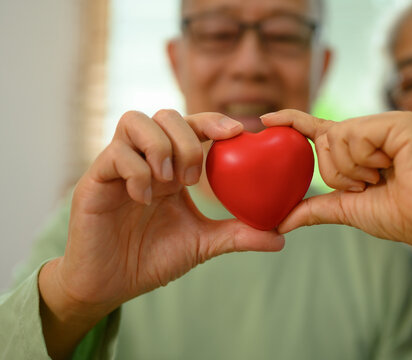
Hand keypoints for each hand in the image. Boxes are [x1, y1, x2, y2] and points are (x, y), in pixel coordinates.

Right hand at [39, 110, 283, 358]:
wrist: (111, 284)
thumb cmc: (154, 258)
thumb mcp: (203, 244)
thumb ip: (238, 235)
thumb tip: (281, 239)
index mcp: (174, 167)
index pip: (194, 126)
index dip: (215, 121)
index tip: (239, 132)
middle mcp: (147, 158)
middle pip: (166, 114)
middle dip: (186, 138)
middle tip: (193, 177)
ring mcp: (119, 164)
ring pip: (135, 120)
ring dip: (160, 146)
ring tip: (169, 180)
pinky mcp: (96, 178)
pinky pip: (114, 153)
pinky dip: (135, 170)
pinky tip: (144, 198)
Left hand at [263, 109, 411, 320]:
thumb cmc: (394, 214)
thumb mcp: (344, 209)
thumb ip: (313, 208)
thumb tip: (279, 222)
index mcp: (356, 146)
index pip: (317, 128)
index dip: (290, 120)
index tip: (263, 119)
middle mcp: (369, 129)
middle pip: (324, 138)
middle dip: (338, 173)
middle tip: (367, 185)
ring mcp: (385, 122)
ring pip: (338, 137)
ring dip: (352, 170)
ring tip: (380, 178)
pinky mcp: (399, 122)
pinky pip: (357, 136)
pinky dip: (365, 160)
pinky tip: (389, 168)